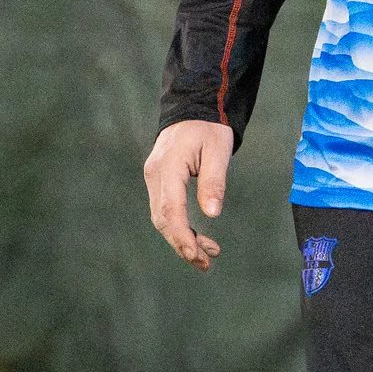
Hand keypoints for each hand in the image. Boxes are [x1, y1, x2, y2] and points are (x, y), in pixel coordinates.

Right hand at [146, 118, 233, 268]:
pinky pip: (166, 209)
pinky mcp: (159, 181)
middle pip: (163, 218)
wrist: (195, 107)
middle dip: (183, 244)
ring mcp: (154, 178)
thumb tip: (212, 213)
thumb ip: (214, 181)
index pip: (170, 209)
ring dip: (183, 239)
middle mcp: (155, 174)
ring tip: (208, 256)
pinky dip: (181, 227)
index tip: (195, 255)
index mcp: (168, 166)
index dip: (181, 235)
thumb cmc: (209, 127)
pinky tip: (198, 238)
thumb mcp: (218, 150)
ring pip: (163, 217)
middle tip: (206, 263)